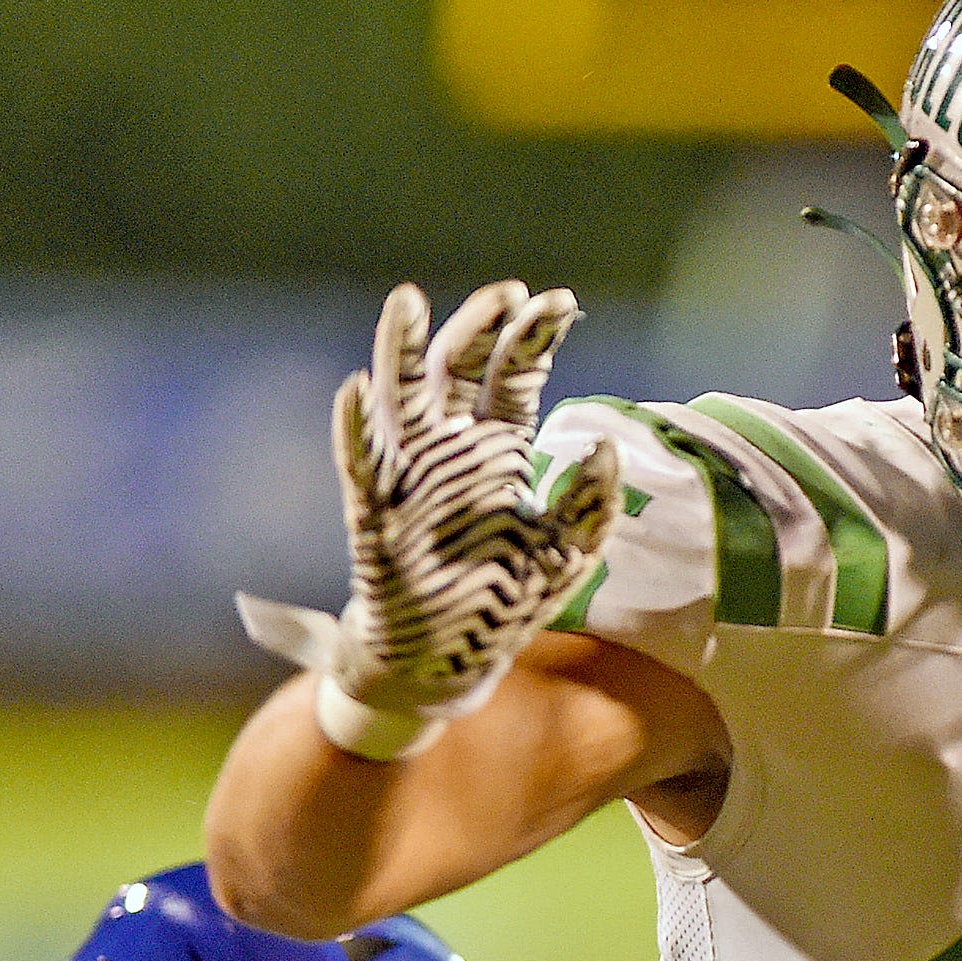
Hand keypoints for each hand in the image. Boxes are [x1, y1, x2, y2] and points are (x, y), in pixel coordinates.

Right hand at [238, 280, 619, 757]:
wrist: (448, 665)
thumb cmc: (504, 604)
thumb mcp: (566, 557)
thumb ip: (590, 505)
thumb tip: (607, 446)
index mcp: (499, 452)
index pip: (513, 376)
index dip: (532, 335)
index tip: (560, 303)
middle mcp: (451, 452)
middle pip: (457, 368)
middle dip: (479, 326)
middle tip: (508, 295)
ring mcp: (408, 479)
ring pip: (400, 398)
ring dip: (399, 350)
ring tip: (407, 302)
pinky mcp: (374, 516)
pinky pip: (359, 466)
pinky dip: (354, 430)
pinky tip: (356, 391)